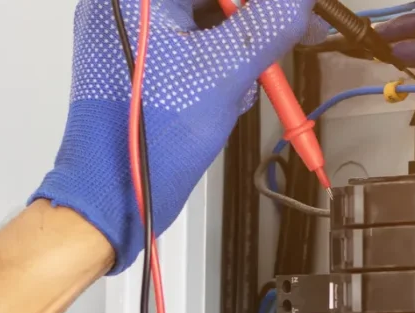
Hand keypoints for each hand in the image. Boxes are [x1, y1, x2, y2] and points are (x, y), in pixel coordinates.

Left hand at [32, 0, 312, 273]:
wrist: (115, 191)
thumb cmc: (150, 136)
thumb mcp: (227, 72)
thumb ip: (270, 25)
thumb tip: (299, 1)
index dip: (256, 2)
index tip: (290, 9)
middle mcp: (123, 6)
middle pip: (208, 0)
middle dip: (250, 21)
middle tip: (290, 32)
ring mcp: (126, 35)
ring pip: (200, 19)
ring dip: (235, 44)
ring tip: (246, 81)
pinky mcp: (133, 61)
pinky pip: (186, 43)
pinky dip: (216, 60)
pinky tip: (227, 89)